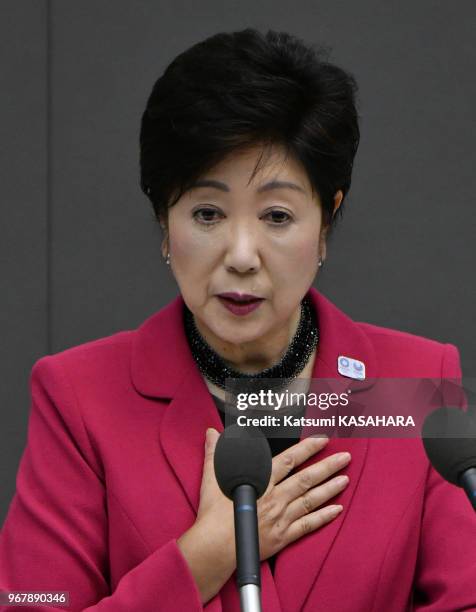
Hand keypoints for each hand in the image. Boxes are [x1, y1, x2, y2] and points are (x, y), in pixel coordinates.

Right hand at [177, 428, 349, 603]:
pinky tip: (336, 510)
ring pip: (311, 500)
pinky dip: (323, 517)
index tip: (322, 440)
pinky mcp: (282, 537)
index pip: (288, 460)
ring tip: (345, 479)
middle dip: (327, 466)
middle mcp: (275, 498)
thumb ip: (215, 454)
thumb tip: (213, 434)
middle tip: (345, 457)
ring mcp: (281, 518)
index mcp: (260, 482)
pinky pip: (308, 525)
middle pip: (306, 479)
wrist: (214, 549)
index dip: (307, 448)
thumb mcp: (212, 479)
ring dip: (330, 489)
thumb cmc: (213, 515)